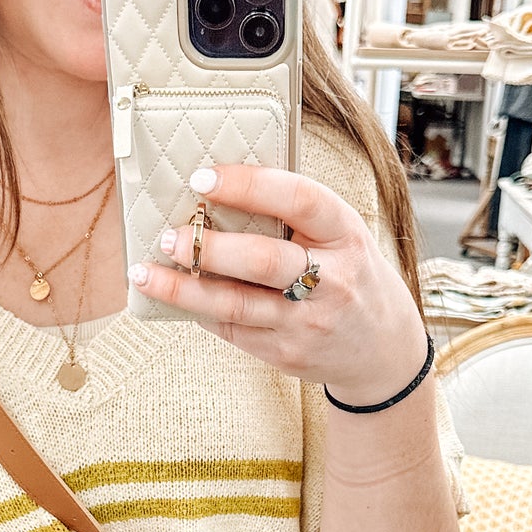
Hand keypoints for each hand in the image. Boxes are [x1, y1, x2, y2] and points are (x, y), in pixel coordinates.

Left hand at [128, 165, 427, 405]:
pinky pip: (232, 329)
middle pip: (263, 260)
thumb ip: (295, 214)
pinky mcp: (286, 353)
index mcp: (346, 235)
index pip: (301, 200)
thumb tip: (219, 189)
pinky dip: (199, 310)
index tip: (204, 177)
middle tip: (169, 235)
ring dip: (185, 288)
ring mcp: (308, 322)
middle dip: (209, 247)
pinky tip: (174, 296)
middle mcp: (332, 280)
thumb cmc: (351, 276)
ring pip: (236, 304)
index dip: (250, 186)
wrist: (383, 350)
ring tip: (148, 272)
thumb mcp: (342, 236)